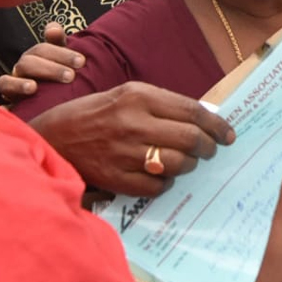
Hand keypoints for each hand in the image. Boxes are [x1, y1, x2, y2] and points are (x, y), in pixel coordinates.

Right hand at [0, 22, 83, 101]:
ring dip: (19, 84)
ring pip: (7, 82)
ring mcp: (13, 86)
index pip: (43, 50)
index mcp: (36, 56)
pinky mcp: (10, 104)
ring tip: (33, 88)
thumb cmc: (61, 75)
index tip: (81, 62)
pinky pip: (3, 103)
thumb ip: (58, 42)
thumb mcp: (63, 59)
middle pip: (28, 63)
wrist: (54, 100)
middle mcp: (22, 69)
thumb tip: (52, 27)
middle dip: (49, 69)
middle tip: (70, 76)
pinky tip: (9, 108)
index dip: (61, 54)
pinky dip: (5, 106)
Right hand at [29, 81, 234, 195]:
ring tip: (187, 162)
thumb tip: (201, 118)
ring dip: (189, 165)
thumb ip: (161, 104)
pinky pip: (157, 185)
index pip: (191, 111)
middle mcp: (133, 122)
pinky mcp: (117, 178)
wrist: (52, 138)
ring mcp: (125, 152)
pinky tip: (162, 175)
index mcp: (138, 96)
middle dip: (208, 147)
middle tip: (211, 150)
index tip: (228, 134)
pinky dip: (166, 182)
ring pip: (178, 164)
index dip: (216, 125)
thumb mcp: (125, 95)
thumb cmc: (93, 114)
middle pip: (190, 138)